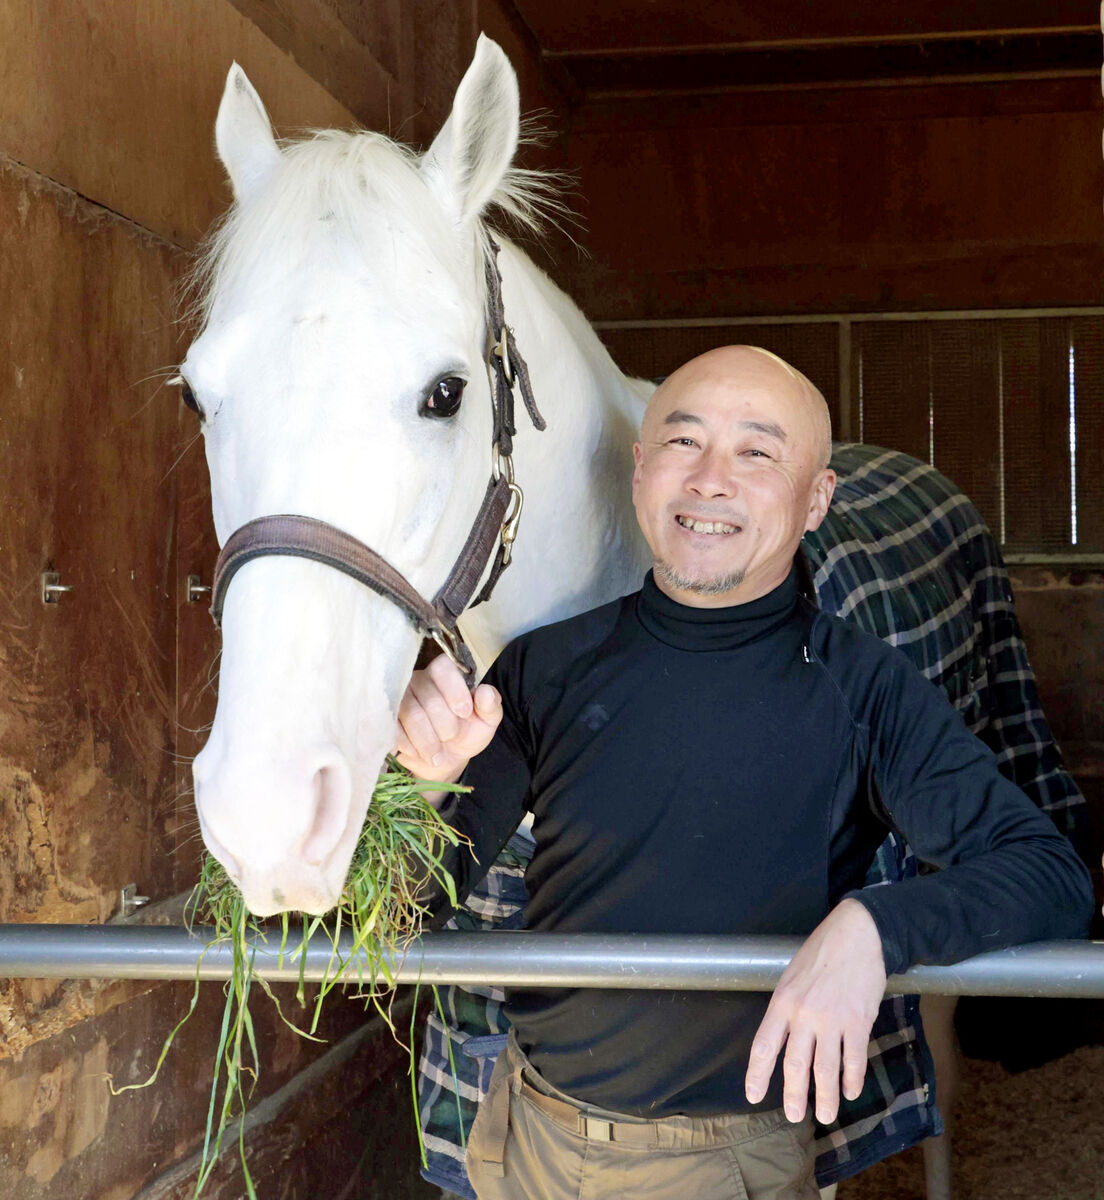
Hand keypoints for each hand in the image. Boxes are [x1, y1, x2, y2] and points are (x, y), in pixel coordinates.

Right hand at [395, 652, 502, 785]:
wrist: (443, 760)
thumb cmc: (465, 733)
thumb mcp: (486, 721)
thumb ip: (491, 705)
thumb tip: (485, 692)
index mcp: (444, 674)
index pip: (443, 667)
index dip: (454, 691)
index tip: (465, 713)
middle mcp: (418, 680)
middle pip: (428, 697)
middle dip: (445, 725)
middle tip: (451, 737)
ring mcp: (398, 699)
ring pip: (410, 713)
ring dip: (427, 740)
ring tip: (437, 754)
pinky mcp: (386, 719)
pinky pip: (392, 728)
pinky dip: (409, 745)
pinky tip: (418, 753)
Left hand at [745, 898, 884, 1125]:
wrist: (857, 935)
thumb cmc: (821, 953)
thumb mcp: (791, 976)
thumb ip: (786, 1008)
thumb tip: (782, 1039)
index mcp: (783, 1001)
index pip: (764, 1045)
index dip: (757, 1074)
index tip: (753, 1094)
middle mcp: (805, 1014)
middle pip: (795, 1064)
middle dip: (794, 1094)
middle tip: (794, 1115)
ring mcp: (833, 1019)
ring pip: (826, 1069)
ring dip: (826, 1096)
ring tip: (827, 1115)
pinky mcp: (859, 1021)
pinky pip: (854, 1058)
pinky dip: (852, 1079)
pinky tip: (851, 1091)